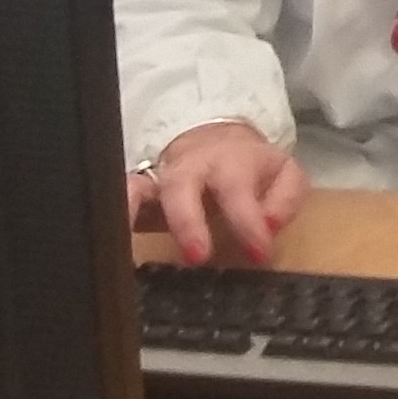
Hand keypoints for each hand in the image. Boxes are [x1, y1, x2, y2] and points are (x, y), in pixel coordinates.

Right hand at [129, 121, 308, 265]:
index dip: (248, 223)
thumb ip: (284, 200)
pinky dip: (115, 213)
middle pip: (182, 188)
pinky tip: (113, 240)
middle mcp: (191, 169)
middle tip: (196, 257)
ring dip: (134, 216)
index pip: (239, 192)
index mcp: (232, 164)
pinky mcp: (137, 190)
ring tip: (130, 250)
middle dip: (187, 221)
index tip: (258, 254)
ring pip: (140, 189)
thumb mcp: (283, 176)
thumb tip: (270, 225)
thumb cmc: (251, 168)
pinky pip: (120, 195)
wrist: (216, 141)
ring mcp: (159, 179)